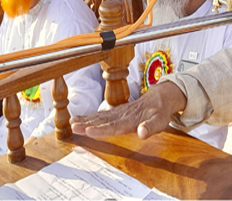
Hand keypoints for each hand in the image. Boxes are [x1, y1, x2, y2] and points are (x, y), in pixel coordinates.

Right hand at [70, 81, 186, 139]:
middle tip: (73, 127)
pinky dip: (87, 117)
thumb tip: (142, 133)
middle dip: (86, 124)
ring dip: (84, 120)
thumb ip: (150, 127)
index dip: (101, 130)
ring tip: (71, 123)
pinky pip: (99, 115)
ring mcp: (116, 112)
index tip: (89, 131)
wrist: (158, 98)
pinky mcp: (114, 112)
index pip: (113, 126)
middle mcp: (120, 115)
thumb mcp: (160, 121)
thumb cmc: (159, 112)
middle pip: (101, 121)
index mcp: (130, 119)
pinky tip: (77, 119)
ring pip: (98, 117)